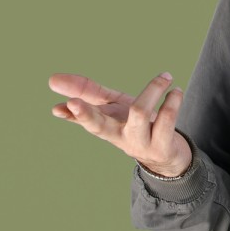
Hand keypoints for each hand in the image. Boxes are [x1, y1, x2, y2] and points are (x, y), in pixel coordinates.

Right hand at [48, 72, 191, 176]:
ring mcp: (140, 144)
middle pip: (100, 127)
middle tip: (73, 103)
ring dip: (153, 90)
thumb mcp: (113, 107)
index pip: (86, 120)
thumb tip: (53, 80)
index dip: (74, 113)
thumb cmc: (135, 125)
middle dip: (86, 114)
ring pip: (139, 114)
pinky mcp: (162, 147)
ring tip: (166, 77)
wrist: (167, 153)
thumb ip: (89, 93)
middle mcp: (119, 137)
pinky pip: (166, 120)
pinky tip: (176, 91)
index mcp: (106, 127)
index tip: (58, 107)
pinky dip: (172, 102)